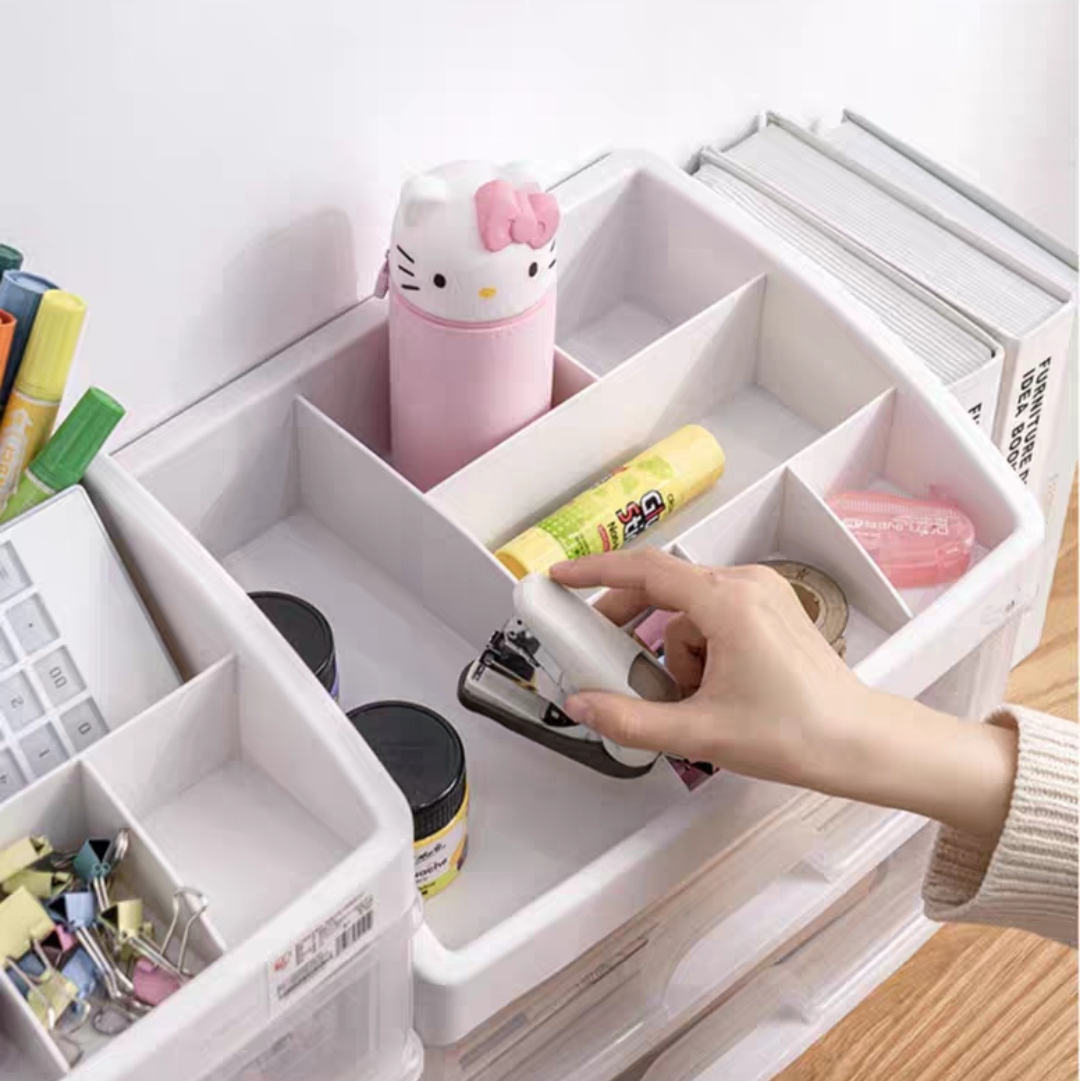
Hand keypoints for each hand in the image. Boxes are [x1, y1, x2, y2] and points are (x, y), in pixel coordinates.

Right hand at [551, 550, 1016, 839]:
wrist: (859, 742)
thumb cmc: (791, 733)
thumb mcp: (700, 732)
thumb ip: (630, 719)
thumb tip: (580, 704)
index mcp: (727, 603)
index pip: (645, 570)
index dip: (595, 572)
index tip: (560, 579)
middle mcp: (745, 583)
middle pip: (663, 586)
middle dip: (629, 621)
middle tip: (604, 655)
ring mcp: (763, 592)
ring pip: (687, 607)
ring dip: (671, 648)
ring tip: (687, 698)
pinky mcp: (773, 607)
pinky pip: (713, 613)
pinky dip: (697, 644)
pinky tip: (708, 686)